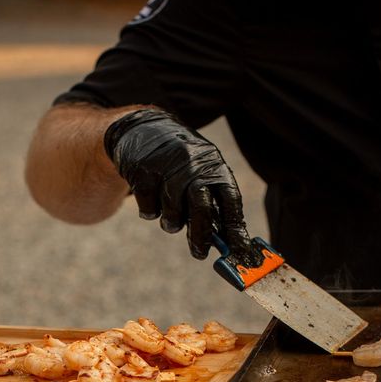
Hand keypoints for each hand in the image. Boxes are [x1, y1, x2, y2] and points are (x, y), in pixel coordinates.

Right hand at [104, 108, 250, 258]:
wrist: (143, 128)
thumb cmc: (178, 160)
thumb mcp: (200, 169)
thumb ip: (211, 198)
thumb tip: (225, 239)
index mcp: (212, 164)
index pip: (230, 198)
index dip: (235, 226)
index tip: (238, 249)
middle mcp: (192, 163)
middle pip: (201, 208)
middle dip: (201, 235)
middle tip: (200, 253)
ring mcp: (166, 166)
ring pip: (173, 211)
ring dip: (171, 222)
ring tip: (170, 218)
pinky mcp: (142, 170)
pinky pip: (149, 206)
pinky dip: (150, 211)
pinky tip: (151, 201)